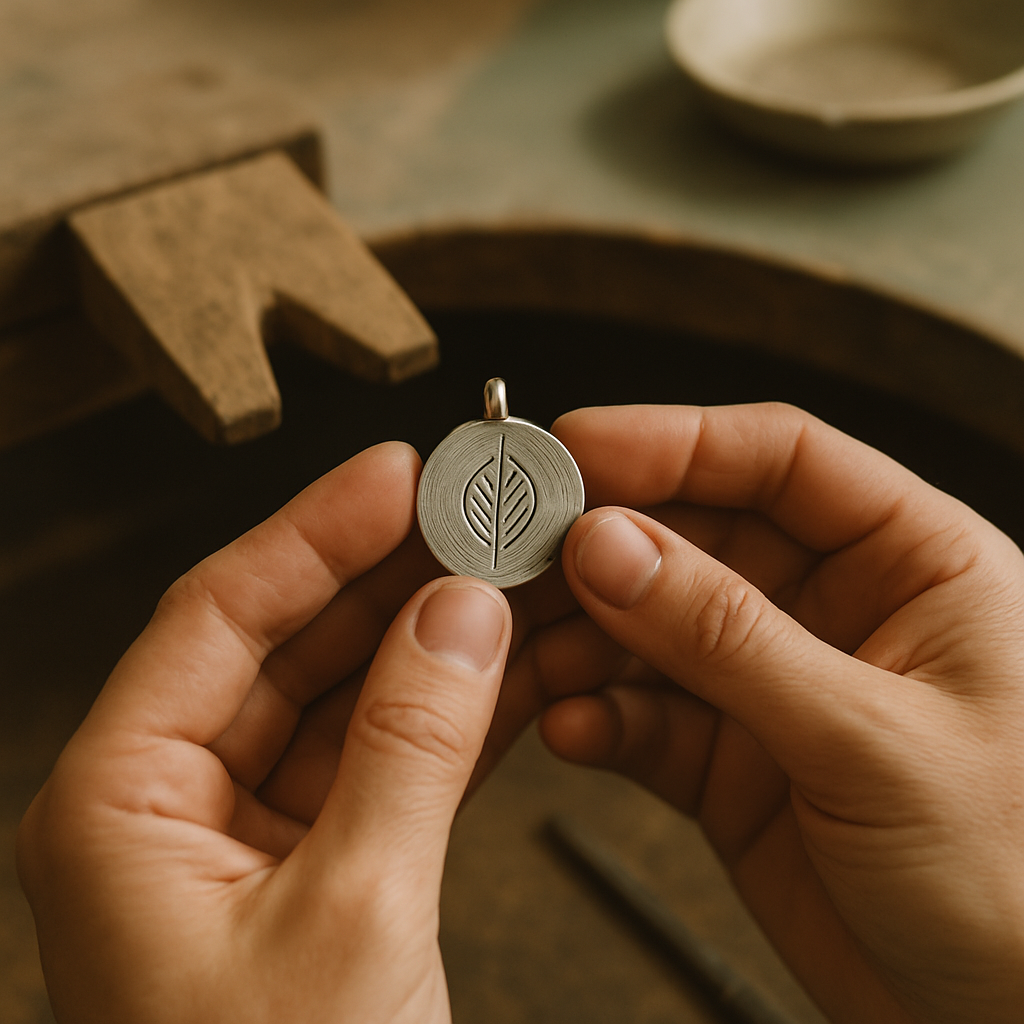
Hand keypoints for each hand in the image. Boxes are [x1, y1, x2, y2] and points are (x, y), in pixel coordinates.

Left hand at [17, 441, 623, 1023]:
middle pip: (285, 645)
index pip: (219, 613)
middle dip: (383, 576)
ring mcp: (245, 838)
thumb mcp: (354, 917)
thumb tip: (463, 614)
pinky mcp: (314, 871)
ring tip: (500, 578)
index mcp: (120, 803)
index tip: (394, 476)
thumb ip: (412, 745)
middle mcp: (171, 807)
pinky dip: (445, 714)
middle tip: (465, 517)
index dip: (313, 532)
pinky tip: (500, 668)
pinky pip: (378, 759)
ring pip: (341, 698)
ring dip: (424, 640)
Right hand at [543, 404, 1023, 1023]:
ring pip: (655, 628)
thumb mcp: (873, 739)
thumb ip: (730, 638)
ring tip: (529, 648)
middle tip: (526, 550)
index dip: (675, 442)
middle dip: (608, 544)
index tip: (581, 446)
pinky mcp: (733, 762)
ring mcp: (776, 688)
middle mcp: (836, 613)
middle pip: (697, 537)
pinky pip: (646, 718)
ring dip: (586, 635)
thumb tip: (614, 549)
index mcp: (912, 565)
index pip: (781, 460)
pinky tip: (576, 726)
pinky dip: (602, 718)